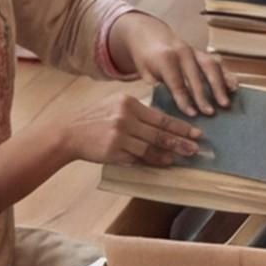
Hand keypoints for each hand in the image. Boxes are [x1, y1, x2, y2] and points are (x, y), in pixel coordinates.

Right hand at [57, 74, 198, 169]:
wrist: (69, 133)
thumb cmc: (95, 119)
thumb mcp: (115, 105)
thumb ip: (137, 111)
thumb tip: (164, 123)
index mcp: (128, 103)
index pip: (160, 116)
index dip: (181, 126)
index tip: (196, 132)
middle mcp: (125, 117)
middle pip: (159, 132)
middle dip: (181, 141)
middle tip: (197, 147)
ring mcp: (119, 135)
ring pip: (151, 147)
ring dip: (168, 153)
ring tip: (182, 157)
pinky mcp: (113, 151)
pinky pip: (138, 157)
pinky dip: (152, 160)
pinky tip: (163, 162)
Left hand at [120, 18, 230, 114]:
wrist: (150, 34)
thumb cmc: (147, 58)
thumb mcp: (145, 73)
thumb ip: (157, 86)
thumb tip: (167, 104)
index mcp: (166, 58)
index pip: (176, 82)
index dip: (184, 99)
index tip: (192, 114)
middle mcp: (183, 52)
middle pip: (197, 75)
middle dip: (204, 95)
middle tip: (210, 112)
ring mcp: (195, 51)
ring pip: (211, 66)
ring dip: (220, 85)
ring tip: (226, 102)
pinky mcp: (203, 53)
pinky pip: (217, 63)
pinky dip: (226, 75)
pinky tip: (233, 87)